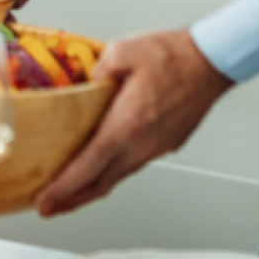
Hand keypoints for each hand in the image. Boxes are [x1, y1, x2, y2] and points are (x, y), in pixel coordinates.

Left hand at [34, 28, 232, 217]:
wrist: (213, 60)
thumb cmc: (174, 55)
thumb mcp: (122, 50)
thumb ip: (96, 70)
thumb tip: (84, 83)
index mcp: (127, 124)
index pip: (88, 167)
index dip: (63, 189)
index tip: (44, 202)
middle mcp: (143, 143)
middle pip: (101, 183)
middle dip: (71, 200)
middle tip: (48, 207)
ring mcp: (157, 146)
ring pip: (118, 176)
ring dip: (92, 187)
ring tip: (70, 192)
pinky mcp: (168, 143)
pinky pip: (134, 163)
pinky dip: (112, 171)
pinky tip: (103, 165)